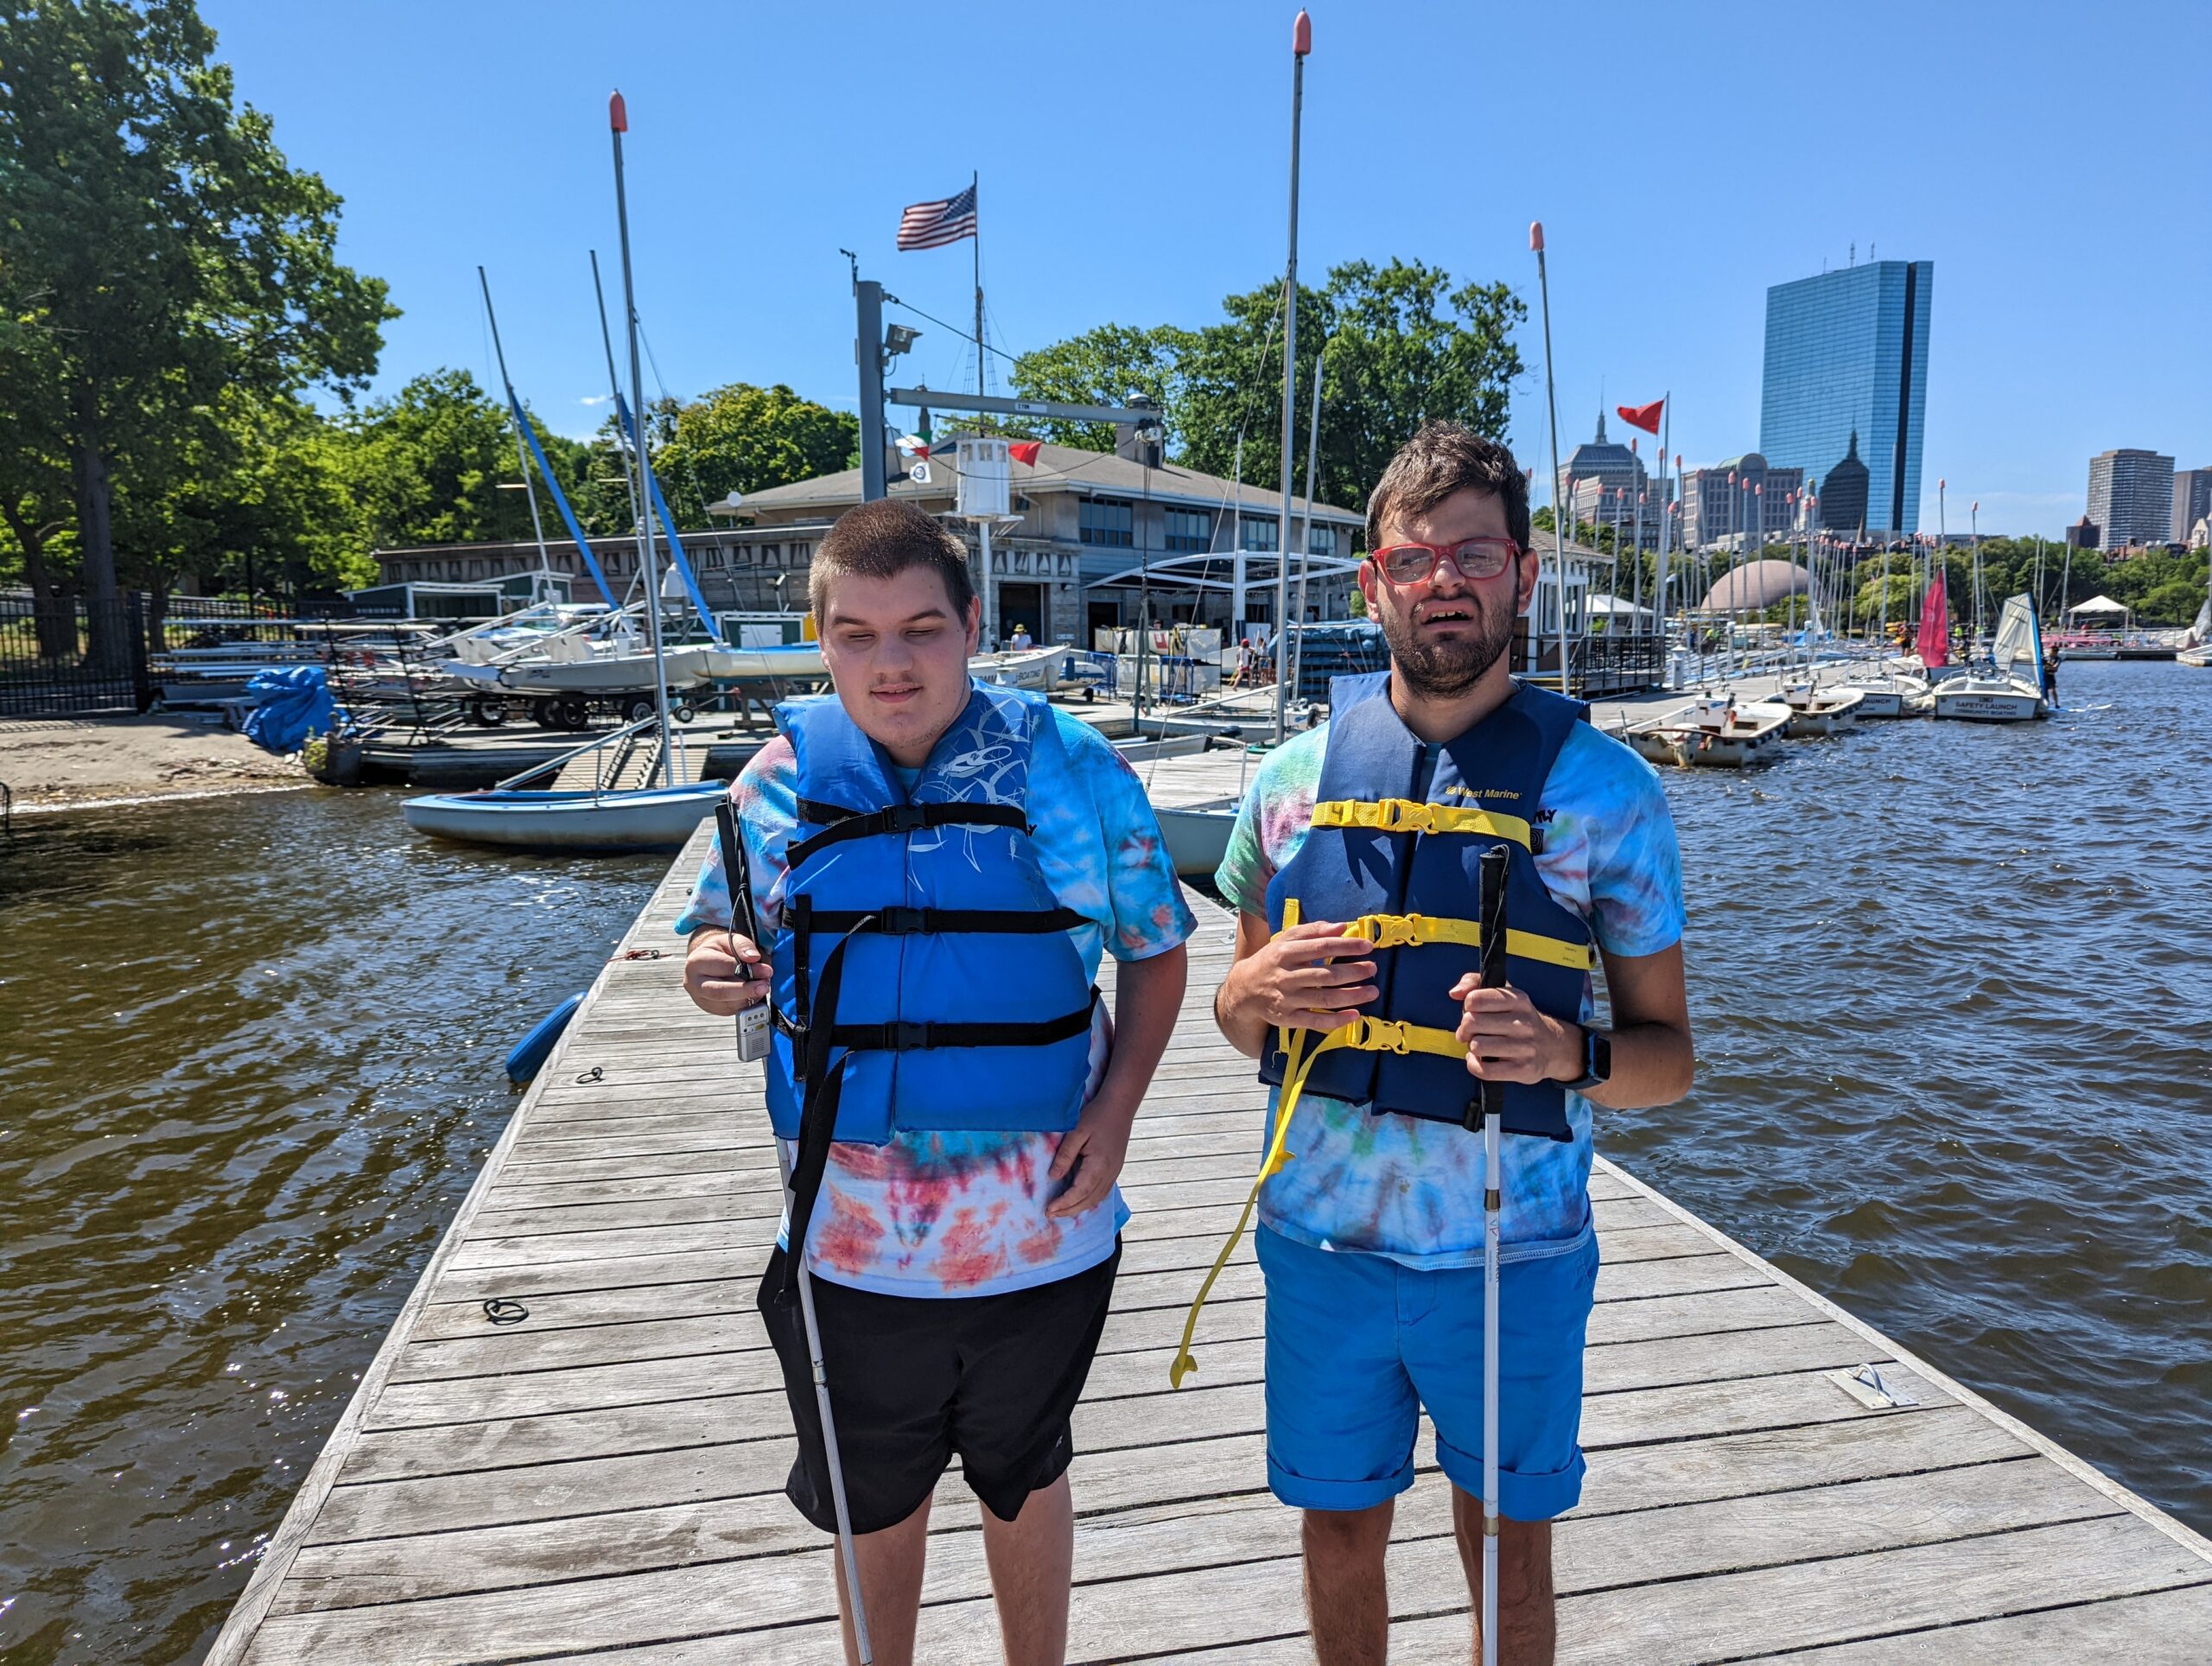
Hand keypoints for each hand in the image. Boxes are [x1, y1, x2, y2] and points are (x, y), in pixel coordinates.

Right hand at [684, 928, 767, 1016]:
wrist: (707, 962)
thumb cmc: (719, 951)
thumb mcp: (728, 940)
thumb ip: (742, 945)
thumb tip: (753, 958)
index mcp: (697, 962)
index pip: (724, 967)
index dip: (747, 969)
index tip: (766, 970)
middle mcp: (694, 982)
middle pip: (720, 992)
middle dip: (746, 990)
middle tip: (764, 986)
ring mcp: (701, 998)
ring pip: (726, 1004)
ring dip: (748, 998)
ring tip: (762, 988)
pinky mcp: (710, 1008)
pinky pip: (730, 1011)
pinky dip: (745, 1004)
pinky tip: (754, 995)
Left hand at [1046, 1100, 1133, 1217]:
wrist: (1120, 1107)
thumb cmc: (1097, 1116)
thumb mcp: (1076, 1132)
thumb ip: (1065, 1155)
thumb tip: (1054, 1177)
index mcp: (1099, 1164)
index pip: (1079, 1191)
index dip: (1064, 1204)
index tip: (1048, 1209)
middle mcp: (1109, 1173)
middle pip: (1088, 1200)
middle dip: (1069, 1210)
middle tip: (1050, 1215)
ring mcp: (1114, 1172)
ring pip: (1096, 1198)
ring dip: (1079, 1208)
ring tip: (1061, 1211)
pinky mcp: (1115, 1169)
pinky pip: (1102, 1192)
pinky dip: (1089, 1200)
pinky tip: (1079, 1200)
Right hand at [1227, 920, 1378, 1034]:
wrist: (1243, 990)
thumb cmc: (1270, 961)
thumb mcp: (1284, 940)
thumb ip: (1312, 930)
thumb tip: (1342, 926)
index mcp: (1285, 953)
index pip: (1321, 947)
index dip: (1346, 946)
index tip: (1367, 946)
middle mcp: (1285, 976)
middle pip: (1326, 975)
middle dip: (1353, 972)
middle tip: (1372, 969)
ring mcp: (1287, 999)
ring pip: (1324, 1000)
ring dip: (1352, 996)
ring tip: (1372, 991)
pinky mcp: (1288, 1019)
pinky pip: (1316, 1021)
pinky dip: (1336, 1020)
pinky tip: (1355, 1015)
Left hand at [1450, 971, 1578, 1084]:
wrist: (1553, 1047)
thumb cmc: (1517, 1019)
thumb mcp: (1503, 994)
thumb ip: (1474, 983)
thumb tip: (1455, 993)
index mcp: (1518, 999)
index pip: (1474, 999)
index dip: (1467, 1007)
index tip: (1473, 1013)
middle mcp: (1523, 1022)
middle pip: (1471, 1022)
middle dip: (1465, 1029)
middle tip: (1472, 1032)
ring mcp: (1525, 1047)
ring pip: (1476, 1046)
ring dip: (1471, 1047)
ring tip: (1480, 1045)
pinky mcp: (1523, 1070)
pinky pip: (1484, 1070)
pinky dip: (1474, 1065)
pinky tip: (1480, 1060)